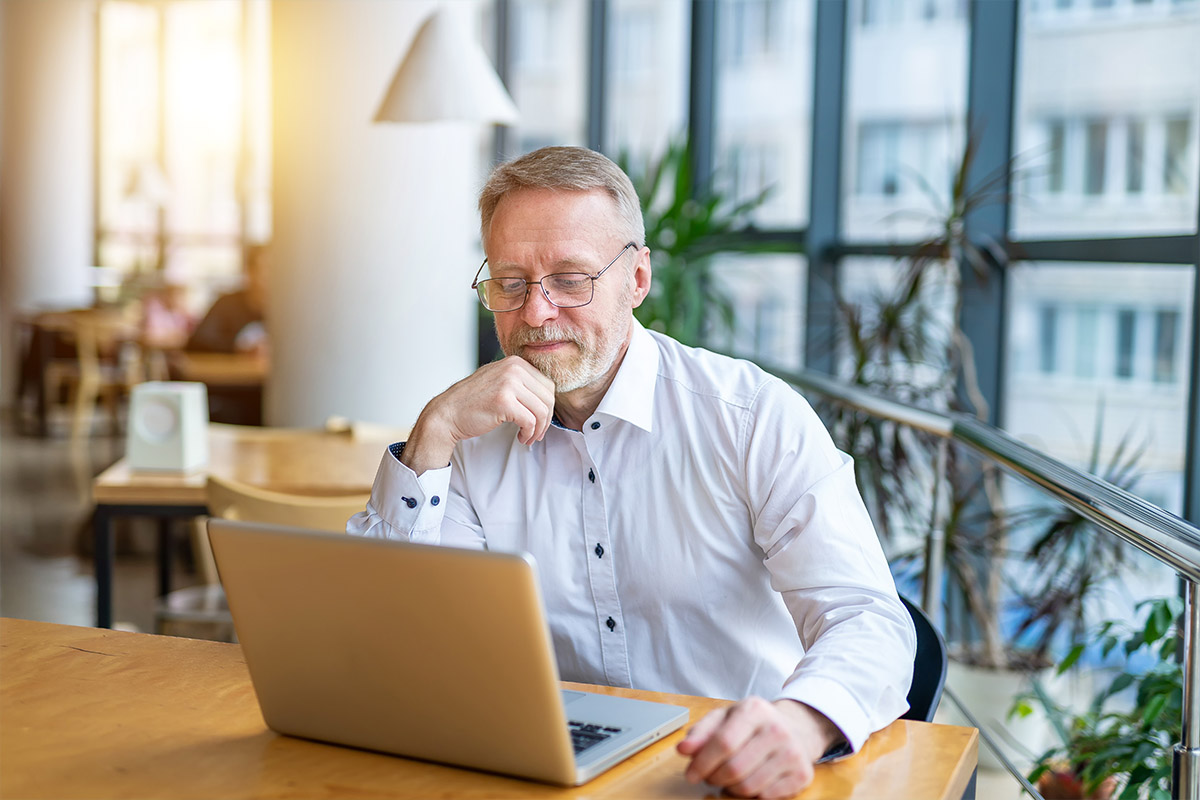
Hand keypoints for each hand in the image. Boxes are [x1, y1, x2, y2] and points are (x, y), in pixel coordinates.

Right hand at [400, 356, 555, 473]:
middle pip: (548, 397)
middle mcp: (514, 368)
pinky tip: (521, 438)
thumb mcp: (499, 381)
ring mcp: (509, 383)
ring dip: (538, 429)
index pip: (548, 385)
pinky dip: (529, 433)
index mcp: (516, 362)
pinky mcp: (504, 401)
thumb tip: (548, 396)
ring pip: (542, 410)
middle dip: (546, 420)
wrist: (447, 413)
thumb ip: (521, 383)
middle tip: (536, 433)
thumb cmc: (473, 402)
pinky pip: (530, 421)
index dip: (547, 407)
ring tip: (529, 437)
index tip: (539, 421)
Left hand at [676, 697, 840, 798]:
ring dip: (731, 788)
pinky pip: (767, 797)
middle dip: (714, 778)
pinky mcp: (802, 773)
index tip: (691, 774)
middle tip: (710, 776)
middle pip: (734, 768)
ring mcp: (793, 752)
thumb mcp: (726, 717)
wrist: (795, 727)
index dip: (702, 763)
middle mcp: (777, 729)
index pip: (723, 743)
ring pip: (749, 786)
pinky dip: (752, 794)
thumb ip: (701, 732)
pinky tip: (750, 780)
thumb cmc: (754, 723)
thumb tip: (683, 749)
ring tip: (729, 778)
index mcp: (755, 710)